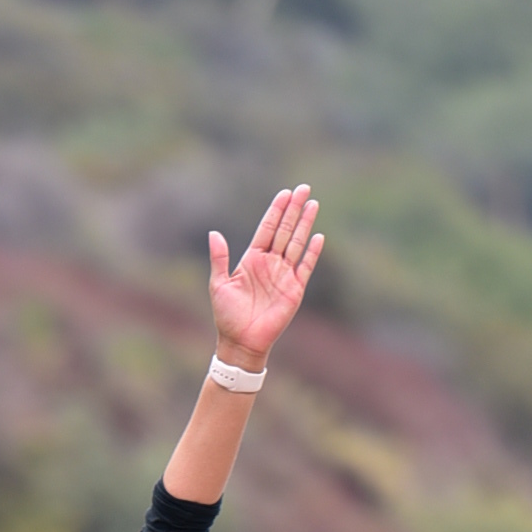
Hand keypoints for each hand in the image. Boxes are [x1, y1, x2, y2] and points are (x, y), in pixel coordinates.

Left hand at [208, 184, 322, 366]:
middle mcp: (270, 263)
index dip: (276, 210)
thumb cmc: (227, 316)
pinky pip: (306, 267)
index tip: (284, 193)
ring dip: (305, 224)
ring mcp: (284, 275)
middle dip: (294, 209)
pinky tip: (318, 236)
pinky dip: (312, 253)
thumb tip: (213, 233)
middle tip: (303, 188)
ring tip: (312, 204)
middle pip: (285, 230)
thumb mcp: (218, 284)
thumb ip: (219, 258)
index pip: (267, 228)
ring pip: (297, 243)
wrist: (241, 343)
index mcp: (253, 259)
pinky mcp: (294, 290)